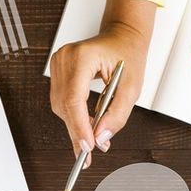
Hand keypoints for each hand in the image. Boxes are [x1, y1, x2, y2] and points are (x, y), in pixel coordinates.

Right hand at [48, 22, 149, 166]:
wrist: (122, 37)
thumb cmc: (127, 55)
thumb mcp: (132, 87)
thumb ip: (117, 115)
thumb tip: (101, 138)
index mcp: (82, 57)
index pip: (74, 99)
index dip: (79, 127)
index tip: (87, 148)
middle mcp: (65, 59)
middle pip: (64, 106)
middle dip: (78, 132)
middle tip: (89, 153)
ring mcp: (58, 64)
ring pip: (60, 107)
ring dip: (75, 126)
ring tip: (92, 139)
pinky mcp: (57, 71)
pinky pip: (61, 101)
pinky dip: (73, 117)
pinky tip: (85, 125)